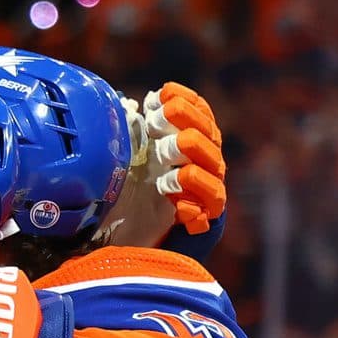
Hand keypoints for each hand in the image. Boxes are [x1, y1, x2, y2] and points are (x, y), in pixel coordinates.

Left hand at [127, 82, 226, 234]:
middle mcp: (203, 162)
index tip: (159, 95)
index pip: (199, 113)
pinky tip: (174, 191)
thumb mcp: (125, 158)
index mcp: (187, 142)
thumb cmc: (126, 195)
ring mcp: (207, 189)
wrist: (125, 242)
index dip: (184, 101)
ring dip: (191, 154)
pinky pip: (210, 205)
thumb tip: (131, 105)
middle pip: (207, 135)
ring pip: (212, 166)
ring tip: (169, 152)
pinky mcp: (207, 218)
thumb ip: (131, 131)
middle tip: (155, 122)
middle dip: (184, 123)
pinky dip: (194, 196)